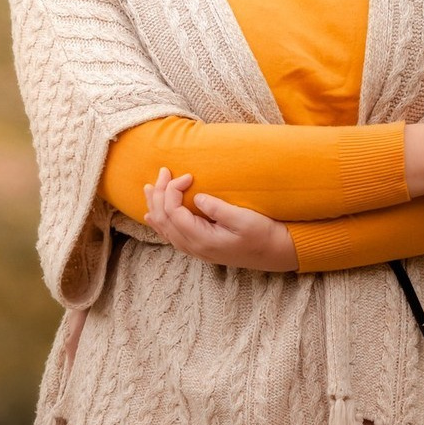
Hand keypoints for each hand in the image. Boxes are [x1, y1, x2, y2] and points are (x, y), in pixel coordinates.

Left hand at [142, 167, 297, 271]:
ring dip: (154, 206)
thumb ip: (217, 208)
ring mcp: (195, 249)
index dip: (173, 189)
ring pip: (163, 228)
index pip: (173, 211)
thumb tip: (197, 197)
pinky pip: (170, 235)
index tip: (188, 175)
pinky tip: (152, 216)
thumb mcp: (243, 218)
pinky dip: (159, 222)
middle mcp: (194, 246)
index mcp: (202, 239)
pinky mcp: (199, 247)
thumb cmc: (261, 234)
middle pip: (163, 219)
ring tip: (149, 188)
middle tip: (163, 171)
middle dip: (159, 193)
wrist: (274, 253)